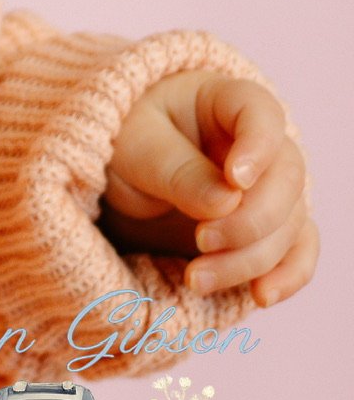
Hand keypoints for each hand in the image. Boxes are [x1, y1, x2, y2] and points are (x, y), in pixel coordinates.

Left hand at [97, 69, 316, 308]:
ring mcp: (263, 191)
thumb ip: (176, 170)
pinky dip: (284, 277)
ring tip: (196, 280)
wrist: (107, 177)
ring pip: (288, 225)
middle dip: (251, 220)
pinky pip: (293, 253)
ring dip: (251, 259)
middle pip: (286, 179)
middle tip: (201, 241)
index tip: (236, 179)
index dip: (258, 146)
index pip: (260, 113)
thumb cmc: (119, 142)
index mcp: (223, 102)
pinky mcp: (260, 232)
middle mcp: (256, 147)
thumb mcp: (132, 147)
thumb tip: (227, 202)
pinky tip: (260, 297)